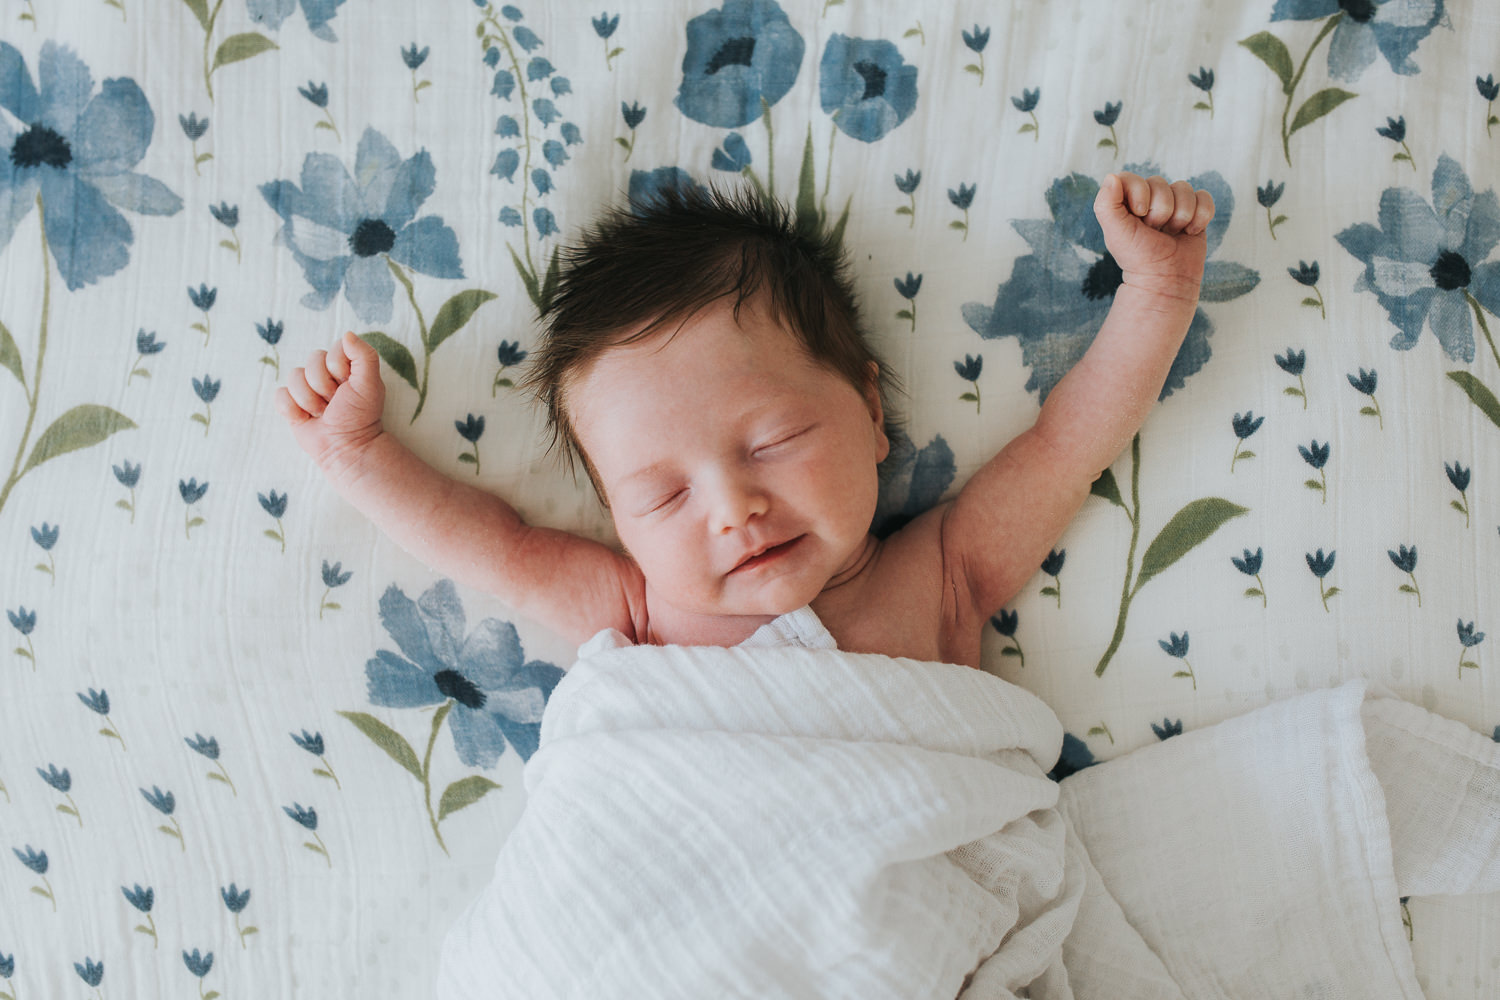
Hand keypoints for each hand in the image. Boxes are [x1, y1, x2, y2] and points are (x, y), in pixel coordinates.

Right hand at [276, 331, 386, 471]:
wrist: (346, 447)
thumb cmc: (361, 416)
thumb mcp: (370, 383)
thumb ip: (364, 356)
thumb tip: (347, 334)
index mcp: (342, 366)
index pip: (331, 350)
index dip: (338, 368)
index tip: (348, 386)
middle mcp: (322, 374)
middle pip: (310, 362)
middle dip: (324, 386)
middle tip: (335, 403)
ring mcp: (305, 389)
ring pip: (294, 378)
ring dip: (310, 400)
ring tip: (323, 413)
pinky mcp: (290, 404)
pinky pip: (280, 395)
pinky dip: (293, 409)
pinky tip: (307, 419)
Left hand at [1093, 172, 1214, 294]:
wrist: (1166, 279)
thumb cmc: (1138, 257)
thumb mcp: (1115, 233)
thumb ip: (1106, 204)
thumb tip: (1111, 176)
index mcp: (1126, 201)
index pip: (1132, 177)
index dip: (1139, 193)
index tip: (1138, 216)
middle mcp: (1149, 199)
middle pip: (1159, 182)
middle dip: (1159, 211)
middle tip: (1155, 231)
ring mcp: (1174, 204)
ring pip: (1184, 188)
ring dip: (1180, 216)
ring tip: (1171, 234)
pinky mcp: (1195, 211)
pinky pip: (1204, 198)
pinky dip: (1200, 217)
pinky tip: (1189, 233)